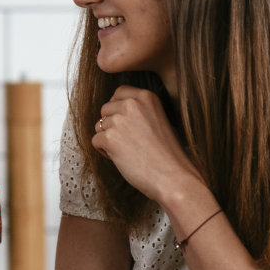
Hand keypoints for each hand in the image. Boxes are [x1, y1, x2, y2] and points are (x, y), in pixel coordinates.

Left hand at [91, 86, 206, 207]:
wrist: (174, 176)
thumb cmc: (168, 154)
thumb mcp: (159, 119)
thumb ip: (138, 111)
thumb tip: (114, 113)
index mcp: (146, 97)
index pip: (119, 93)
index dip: (118, 108)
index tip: (126, 121)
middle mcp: (131, 104)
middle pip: (105, 109)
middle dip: (112, 125)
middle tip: (128, 140)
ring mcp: (119, 120)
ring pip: (99, 126)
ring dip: (108, 139)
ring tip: (128, 150)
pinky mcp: (109, 138)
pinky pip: (95, 141)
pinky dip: (104, 151)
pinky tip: (122, 158)